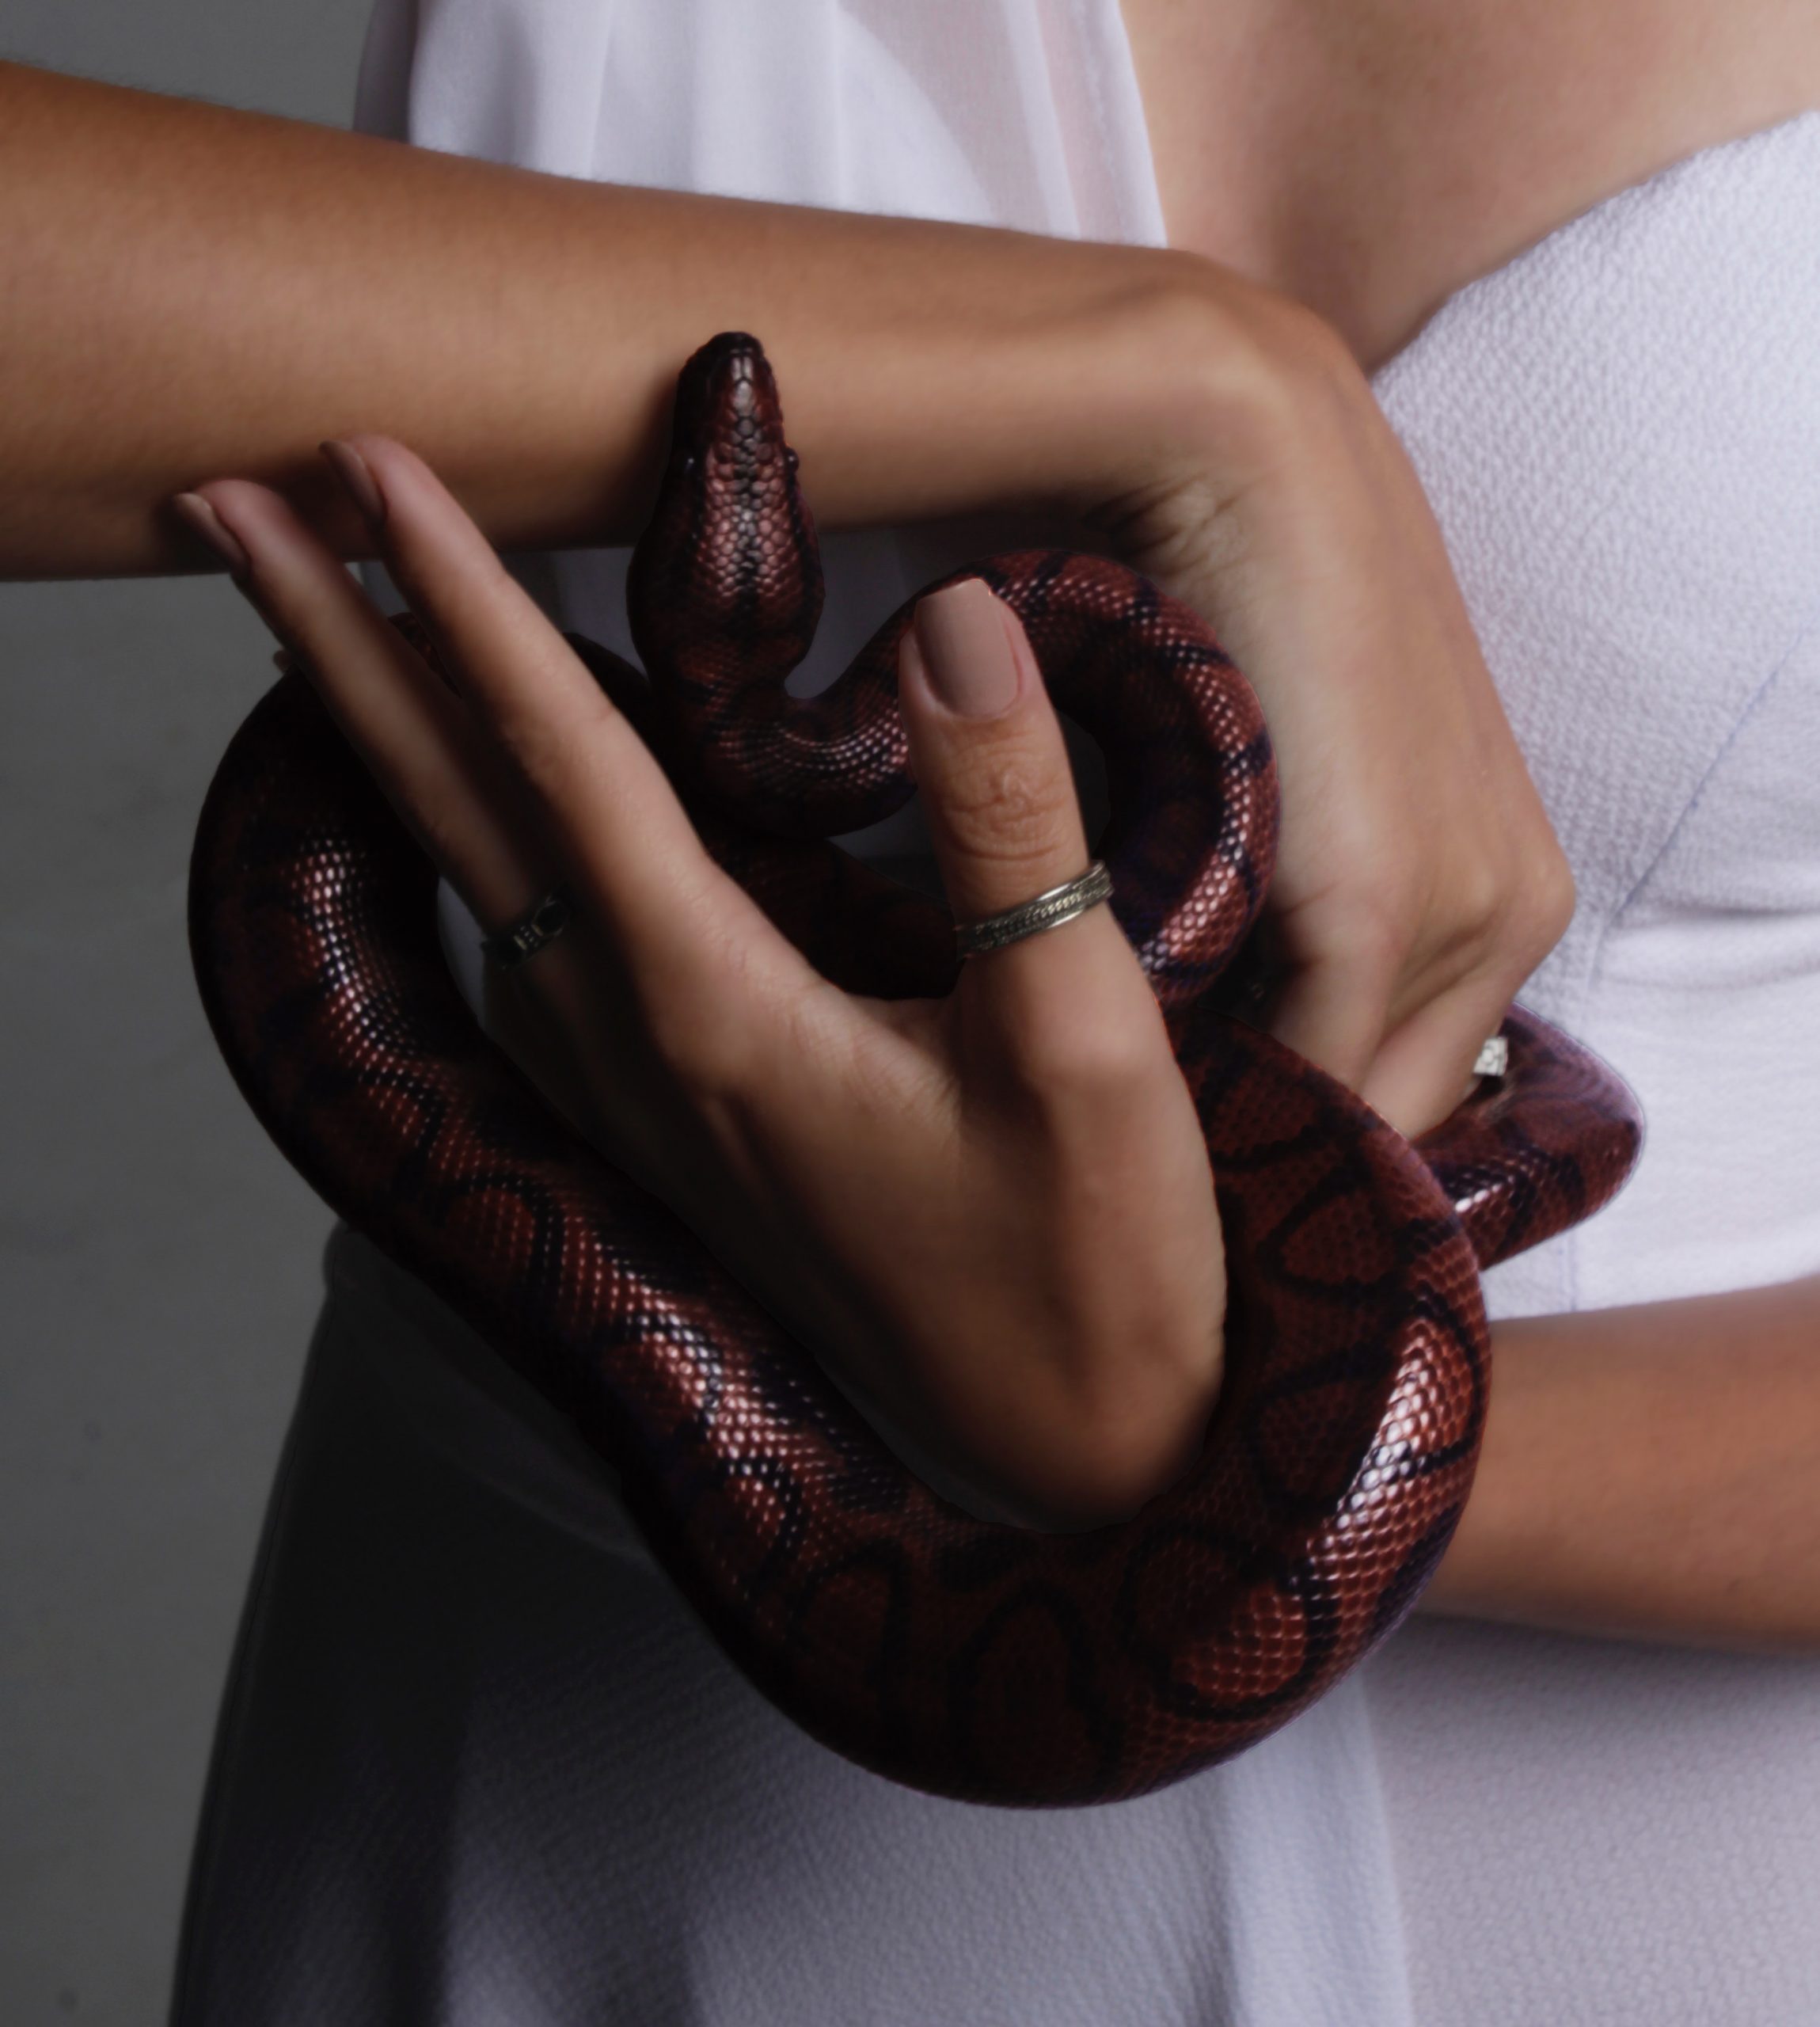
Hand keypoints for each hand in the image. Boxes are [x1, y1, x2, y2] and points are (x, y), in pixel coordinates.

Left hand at [175, 442, 1225, 1528]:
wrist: (1084, 1452)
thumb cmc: (1095, 1271)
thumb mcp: (1085, 1045)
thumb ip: (1011, 828)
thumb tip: (954, 619)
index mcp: (720, 1012)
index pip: (562, 762)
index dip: (465, 601)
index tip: (367, 466)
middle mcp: (644, 1049)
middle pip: (452, 813)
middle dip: (338, 650)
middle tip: (225, 509)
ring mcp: (651, 1096)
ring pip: (476, 878)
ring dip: (388, 742)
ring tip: (322, 627)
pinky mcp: (690, 1122)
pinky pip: (532, 947)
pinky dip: (473, 842)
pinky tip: (474, 820)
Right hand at [1074, 279, 1572, 1134]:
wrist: (1239, 456)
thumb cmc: (1245, 606)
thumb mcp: (1290, 791)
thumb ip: (1289, 907)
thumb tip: (1207, 1027)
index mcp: (1509, 887)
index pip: (1409, 1079)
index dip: (1301, 1133)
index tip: (1195, 1158)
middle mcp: (1514, 911)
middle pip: (1388, 1110)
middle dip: (1279, 1152)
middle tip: (1157, 1167)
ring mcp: (1462, 910)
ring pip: (1343, 1102)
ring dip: (1237, 1132)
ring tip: (1127, 1138)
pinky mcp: (1382, 902)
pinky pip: (1300, 1069)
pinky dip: (1215, 1099)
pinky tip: (1125, 1103)